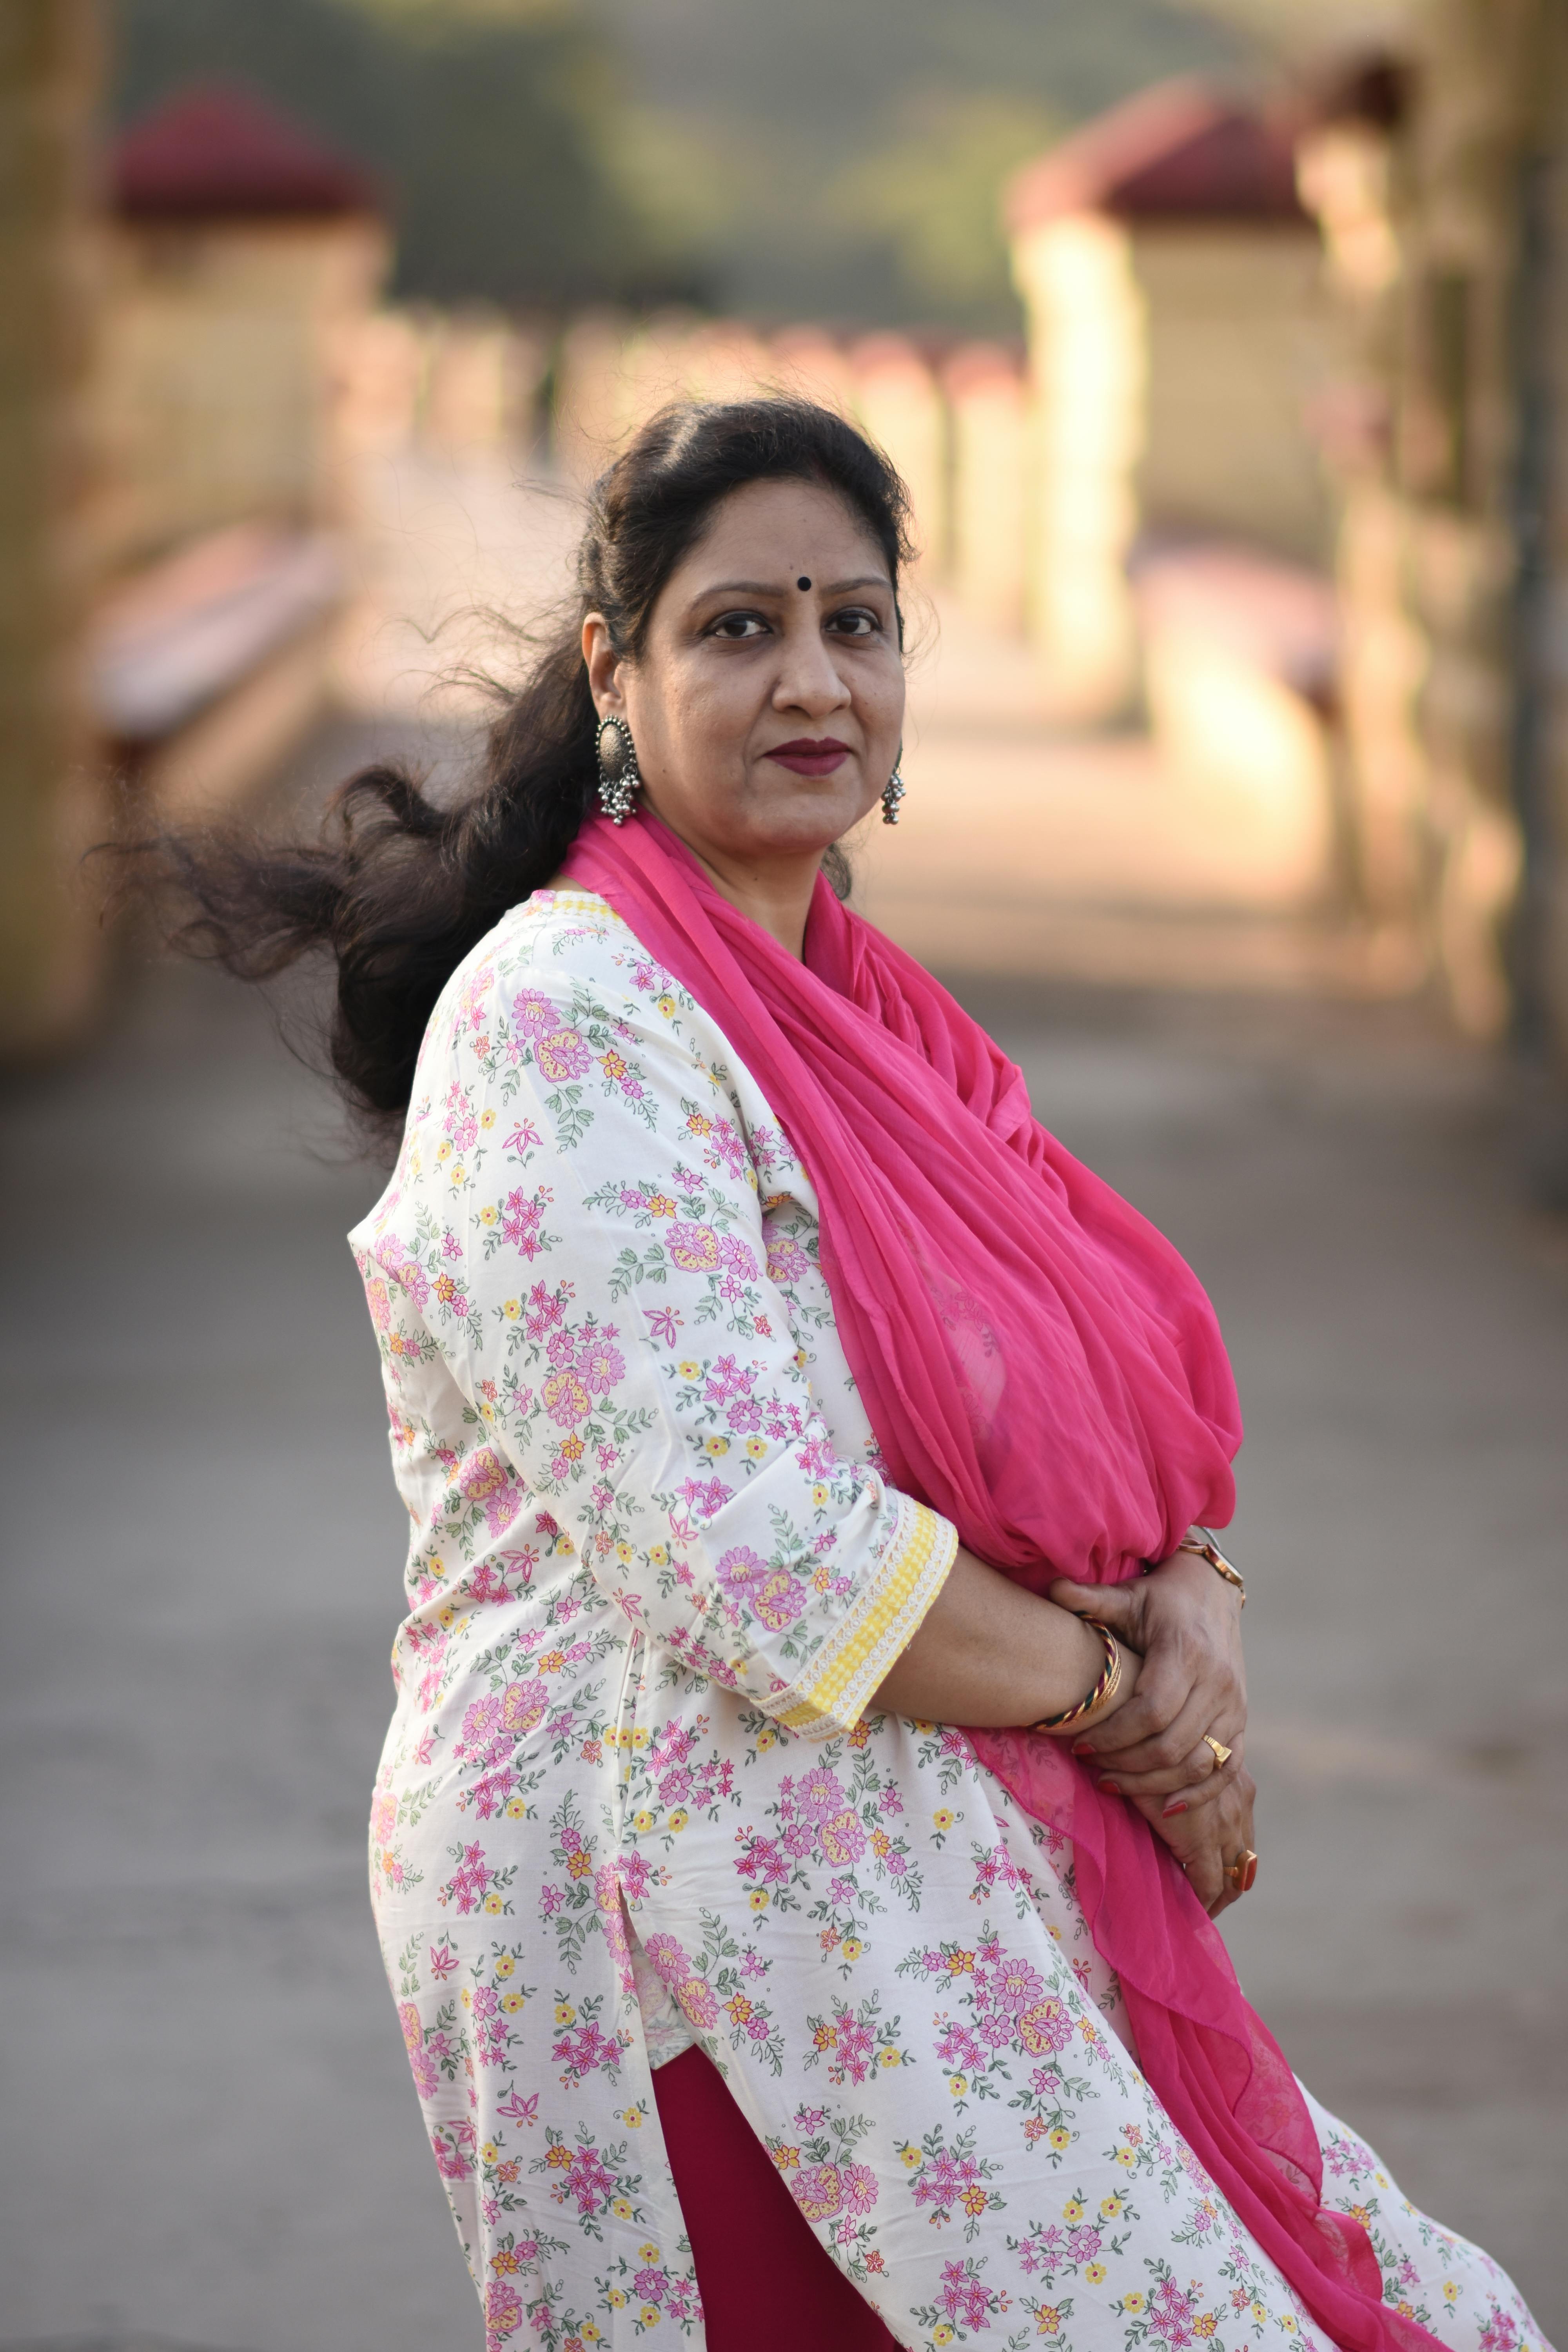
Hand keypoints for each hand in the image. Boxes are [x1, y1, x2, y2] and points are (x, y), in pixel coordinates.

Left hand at [1048, 1550, 1245, 1820]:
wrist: (1212, 1593)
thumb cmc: (1159, 1598)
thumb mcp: (1126, 1595)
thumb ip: (1091, 1598)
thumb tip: (1053, 1587)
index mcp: (1186, 1651)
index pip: (1151, 1711)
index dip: (1113, 1736)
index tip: (1079, 1744)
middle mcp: (1217, 1681)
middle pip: (1172, 1744)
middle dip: (1126, 1765)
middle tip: (1090, 1766)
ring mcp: (1234, 1704)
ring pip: (1199, 1763)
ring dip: (1153, 1783)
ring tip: (1112, 1782)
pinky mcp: (1241, 1719)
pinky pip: (1227, 1768)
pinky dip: (1198, 1793)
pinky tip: (1165, 1806)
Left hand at [1131, 1764, 1256, 1917]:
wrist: (1158, 1717)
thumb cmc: (1134, 1768)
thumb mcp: (1142, 1810)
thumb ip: (1156, 1843)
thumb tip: (1154, 1878)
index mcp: (1203, 1835)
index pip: (1211, 1886)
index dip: (1200, 1907)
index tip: (1186, 1917)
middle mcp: (1230, 1819)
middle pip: (1234, 1878)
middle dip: (1218, 1898)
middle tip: (1198, 1910)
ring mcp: (1240, 1800)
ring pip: (1246, 1855)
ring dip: (1230, 1875)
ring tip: (1210, 1890)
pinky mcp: (1242, 1784)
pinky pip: (1246, 1828)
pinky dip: (1235, 1847)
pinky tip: (1217, 1850)